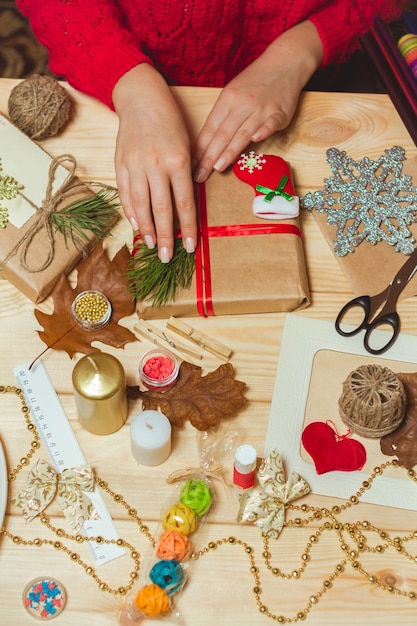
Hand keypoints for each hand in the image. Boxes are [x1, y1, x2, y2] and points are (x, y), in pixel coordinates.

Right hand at [112, 64, 196, 261]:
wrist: (140, 97)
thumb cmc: (169, 120)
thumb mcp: (187, 143)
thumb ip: (187, 174)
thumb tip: (186, 206)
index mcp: (178, 160)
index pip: (185, 204)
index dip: (188, 228)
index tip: (190, 247)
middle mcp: (156, 165)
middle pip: (162, 209)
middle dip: (165, 236)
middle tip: (166, 257)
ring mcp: (135, 165)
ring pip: (140, 205)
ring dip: (146, 228)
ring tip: (150, 246)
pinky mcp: (120, 163)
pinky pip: (124, 193)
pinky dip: (130, 211)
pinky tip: (136, 225)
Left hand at [193, 21, 322, 182]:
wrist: (285, 62)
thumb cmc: (256, 81)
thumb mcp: (233, 93)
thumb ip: (224, 118)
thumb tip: (208, 145)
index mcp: (228, 99)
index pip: (210, 128)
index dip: (200, 148)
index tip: (191, 165)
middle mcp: (242, 104)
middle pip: (223, 133)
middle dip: (209, 157)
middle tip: (199, 175)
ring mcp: (261, 108)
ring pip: (243, 132)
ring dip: (230, 151)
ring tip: (218, 167)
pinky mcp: (279, 112)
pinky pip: (270, 123)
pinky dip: (263, 130)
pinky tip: (255, 140)